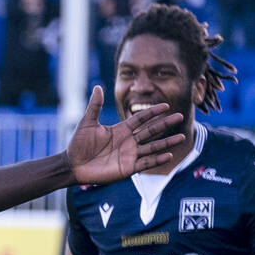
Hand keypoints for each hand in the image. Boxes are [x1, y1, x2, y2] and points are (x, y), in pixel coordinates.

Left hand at [66, 87, 184, 184]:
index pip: (140, 118)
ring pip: (152, 147)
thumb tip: (97, 86)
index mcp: (121, 129)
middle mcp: (128, 141)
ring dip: (167, 142)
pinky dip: (157, 160)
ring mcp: (129, 155)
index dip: (152, 112)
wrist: (72, 165)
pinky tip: (169, 155)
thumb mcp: (87, 123)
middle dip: (165, 124)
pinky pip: (146, 163)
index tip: (166, 105)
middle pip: (151, 131)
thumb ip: (95, 106)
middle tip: (180, 116)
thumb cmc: (78, 144)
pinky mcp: (128, 168)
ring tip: (182, 136)